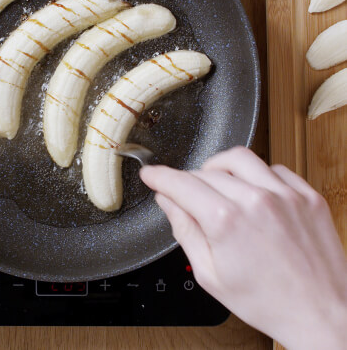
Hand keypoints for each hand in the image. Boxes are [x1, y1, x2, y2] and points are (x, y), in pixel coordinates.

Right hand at [140, 146, 346, 349]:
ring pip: (239, 158)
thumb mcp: (210, 274)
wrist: (320, 314)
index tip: (151, 174)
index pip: (181, 183)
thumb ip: (185, 231)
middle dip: (188, 180)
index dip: (159, 176)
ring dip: (219, 167)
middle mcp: (255, 200)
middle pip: (206, 171)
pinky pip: (274, 168)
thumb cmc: (267, 302)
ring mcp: (285, 194)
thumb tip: (167, 202)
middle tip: (186, 196)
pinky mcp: (307, 195)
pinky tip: (252, 192)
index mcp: (226, 221)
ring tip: (217, 185)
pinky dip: (256, 174)